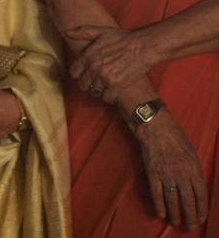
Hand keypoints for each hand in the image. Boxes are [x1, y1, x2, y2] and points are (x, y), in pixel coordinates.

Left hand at [66, 25, 154, 104]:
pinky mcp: (117, 86)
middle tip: (94, 82)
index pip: (74, 72)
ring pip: (94, 91)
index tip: (83, 74)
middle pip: (83, 84)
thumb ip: (82, 32)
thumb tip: (67, 32)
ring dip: (98, 90)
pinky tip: (112, 92)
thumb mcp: (100, 32)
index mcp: (88, 56)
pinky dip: (109, 97)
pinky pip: (107, 98)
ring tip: (103, 86)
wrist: (142, 47)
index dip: (78, 74)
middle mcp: (94, 68)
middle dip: (87, 83)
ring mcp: (105, 78)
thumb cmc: (122, 38)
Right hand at [137, 109, 207, 229]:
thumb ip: (194, 170)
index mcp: (194, 169)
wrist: (155, 127)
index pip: (201, 194)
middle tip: (190, 226)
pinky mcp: (152, 173)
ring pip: (173, 200)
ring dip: (175, 214)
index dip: (202, 208)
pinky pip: (157, 193)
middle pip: (188, 200)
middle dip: (190, 216)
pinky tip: (162, 213)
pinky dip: (159, 205)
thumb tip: (196, 186)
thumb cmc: (175, 138)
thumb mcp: (192, 153)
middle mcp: (182, 174)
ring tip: (177, 223)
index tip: (201, 218)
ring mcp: (166, 174)